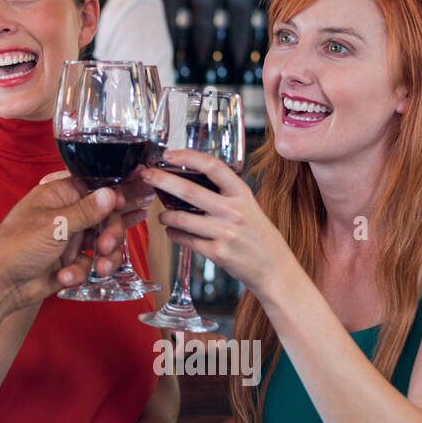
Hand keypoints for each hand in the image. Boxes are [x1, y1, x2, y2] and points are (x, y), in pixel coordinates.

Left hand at [0, 173, 144, 311]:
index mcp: (58, 196)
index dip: (116, 197)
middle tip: (108, 247)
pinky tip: (65, 278)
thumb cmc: (16, 247)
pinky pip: (88, 264)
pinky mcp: (69, 262)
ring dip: (103, 257)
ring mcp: (68, 239)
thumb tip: (111, 192)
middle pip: (105, 217)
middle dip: (111, 234)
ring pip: (102, 243)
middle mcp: (66, 215)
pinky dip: (80, 272)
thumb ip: (86, 211)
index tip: (135, 205)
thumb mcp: (54, 226)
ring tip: (99, 269)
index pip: (96, 188)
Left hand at [139, 149, 297, 299]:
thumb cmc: (259, 236)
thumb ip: (225, 194)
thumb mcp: (249, 207)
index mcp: (242, 194)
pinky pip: (186, 240)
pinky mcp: (218, 253)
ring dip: (165, 215)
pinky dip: (173, 234)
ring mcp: (226, 233)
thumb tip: (188, 180)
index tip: (169, 154)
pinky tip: (172, 231)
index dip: (188, 157)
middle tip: (146, 175)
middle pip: (190, 191)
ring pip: (182, 218)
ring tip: (161, 214)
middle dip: (162, 180)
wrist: (275, 269)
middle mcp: (235, 211)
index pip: (213, 166)